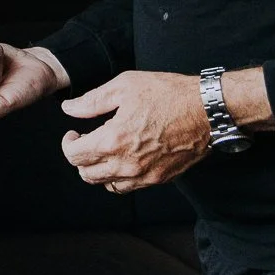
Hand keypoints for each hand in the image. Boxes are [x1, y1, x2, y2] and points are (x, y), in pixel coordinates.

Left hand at [60, 70, 209, 193]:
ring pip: (107, 185)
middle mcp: (126, 164)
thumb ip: (92, 101)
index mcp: (113, 140)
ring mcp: (144, 175)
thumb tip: (69, 108)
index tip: (73, 133)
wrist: (206, 110)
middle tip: (85, 141)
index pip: (75, 156)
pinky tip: (123, 159)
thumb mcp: (124, 86)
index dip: (68, 144)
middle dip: (80, 158)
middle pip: (87, 175)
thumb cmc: (167, 94)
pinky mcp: (159, 179)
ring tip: (103, 151)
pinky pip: (129, 188)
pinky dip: (119, 178)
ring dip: (98, 171)